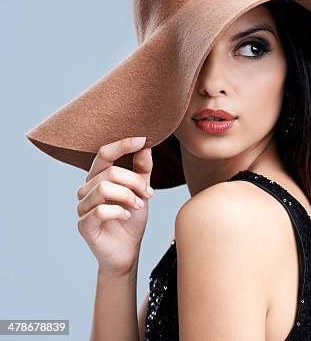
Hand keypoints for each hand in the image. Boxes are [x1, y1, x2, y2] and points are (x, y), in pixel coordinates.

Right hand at [76, 136, 153, 275]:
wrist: (128, 250)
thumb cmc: (132, 218)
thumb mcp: (141, 191)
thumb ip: (142, 170)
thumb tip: (146, 146)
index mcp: (98, 178)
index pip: (104, 154)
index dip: (122, 145)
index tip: (143, 139)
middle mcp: (86, 189)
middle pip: (110, 172)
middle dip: (134, 182)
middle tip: (148, 195)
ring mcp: (82, 207)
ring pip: (105, 188)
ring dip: (128, 197)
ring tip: (138, 206)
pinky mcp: (83, 225)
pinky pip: (100, 210)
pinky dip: (119, 211)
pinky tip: (126, 216)